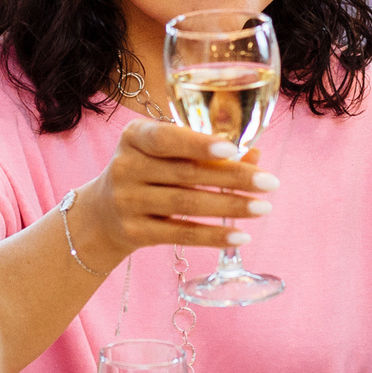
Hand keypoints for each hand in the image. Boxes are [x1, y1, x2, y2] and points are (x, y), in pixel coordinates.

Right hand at [75, 120, 272, 268]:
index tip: (233, 149)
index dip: (200, 144)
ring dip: (230, 207)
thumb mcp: (166, 153)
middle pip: (186, 174)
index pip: (167, 138)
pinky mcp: (134, 232)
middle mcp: (125, 167)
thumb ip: (208, 151)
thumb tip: (255, 155)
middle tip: (270, 183)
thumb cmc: (148, 172)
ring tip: (263, 208)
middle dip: (233, 178)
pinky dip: (214, 235)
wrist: (101, 214)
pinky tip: (242, 234)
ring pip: (186, 205)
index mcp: (133, 136)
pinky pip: (180, 234)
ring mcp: (127, 201)